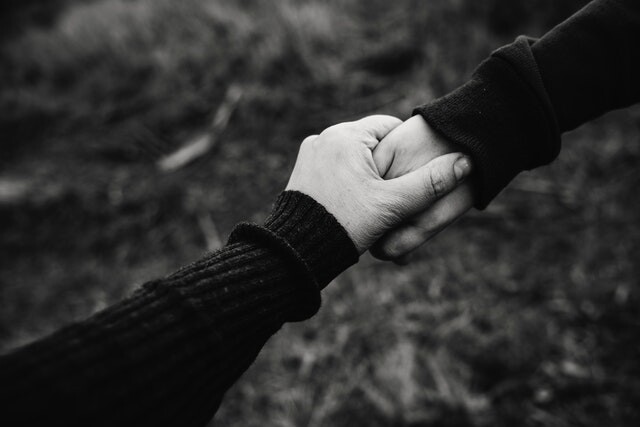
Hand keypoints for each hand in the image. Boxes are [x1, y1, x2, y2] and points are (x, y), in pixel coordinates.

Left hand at [285, 115, 471, 253]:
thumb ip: (430, 184)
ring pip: (353, 156)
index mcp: (347, 135)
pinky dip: (348, 180)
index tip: (415, 174)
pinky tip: (355, 203)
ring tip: (377, 200)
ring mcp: (310, 154)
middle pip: (371, 143)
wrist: (298, 253)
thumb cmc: (346, 226)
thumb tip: (466, 163)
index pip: (390, 126)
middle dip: (387, 164)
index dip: (409, 149)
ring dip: (367, 173)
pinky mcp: (302, 171)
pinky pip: (335, 168)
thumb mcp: (392, 205)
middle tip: (397, 193)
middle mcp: (324, 137)